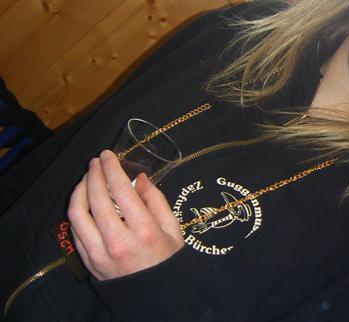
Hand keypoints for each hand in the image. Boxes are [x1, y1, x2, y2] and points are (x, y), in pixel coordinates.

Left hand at [68, 150, 183, 280]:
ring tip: (87, 179)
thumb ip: (156, 200)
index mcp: (144, 229)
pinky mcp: (89, 261)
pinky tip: (84, 202)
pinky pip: (76, 231)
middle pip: (96, 198)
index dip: (111, 168)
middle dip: (94, 174)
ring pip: (78, 214)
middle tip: (96, 162)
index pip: (120, 190)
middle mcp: (119, 240)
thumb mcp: (172, 227)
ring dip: (79, 191)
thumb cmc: (167, 258)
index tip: (108, 155)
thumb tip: (139, 178)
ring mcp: (100, 253)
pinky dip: (77, 212)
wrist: (156, 294)